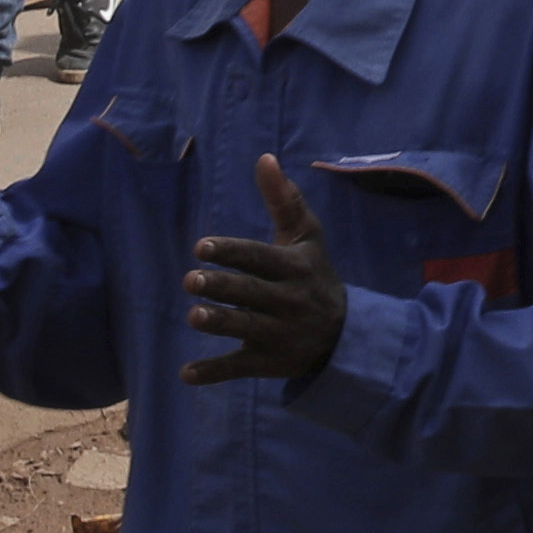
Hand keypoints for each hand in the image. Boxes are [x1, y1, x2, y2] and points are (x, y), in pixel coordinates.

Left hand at [185, 158, 344, 385]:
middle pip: (252, 293)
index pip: (260, 258)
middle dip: (222, 287)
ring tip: (194, 316)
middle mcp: (289, 301)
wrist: (345, 335)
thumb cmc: (314, 274)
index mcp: (295, 268)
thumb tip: (264, 158)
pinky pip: (239, 368)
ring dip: (220, 323)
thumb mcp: (306, 236)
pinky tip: (187, 374)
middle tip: (190, 280)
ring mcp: (279, 334)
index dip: (232, 252)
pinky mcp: (269, 363)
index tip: (202, 247)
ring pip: (246, 328)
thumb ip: (284, 199)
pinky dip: (214, 373)